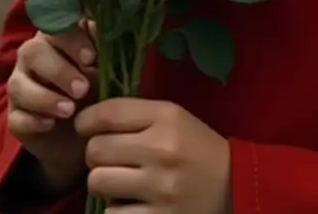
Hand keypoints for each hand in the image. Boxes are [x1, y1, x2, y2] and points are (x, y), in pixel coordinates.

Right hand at [6, 19, 98, 192]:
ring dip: (45, 98)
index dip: (73, 40)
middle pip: (33, 52)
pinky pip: (15, 117)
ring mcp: (20, 86)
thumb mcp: (107, 69)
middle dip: (59, 71)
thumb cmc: (97, 88)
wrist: (85, 132)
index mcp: (57, 36)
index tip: (91, 58)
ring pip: (19, 85)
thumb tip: (115, 41)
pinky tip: (50, 125)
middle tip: (82, 89)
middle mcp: (33, 56)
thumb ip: (107, 53)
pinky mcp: (15, 117)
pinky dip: (32, 121)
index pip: (58, 27)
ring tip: (70, 110)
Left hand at [75, 98, 230, 212]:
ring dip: (104, 182)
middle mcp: (162, 149)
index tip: (84, 126)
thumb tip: (88, 119)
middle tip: (110, 157)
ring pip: (98, 182)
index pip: (109, 113)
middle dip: (96, 154)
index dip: (86, 120)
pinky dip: (116, 210)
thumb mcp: (175, 118)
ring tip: (120, 181)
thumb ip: (136, 115)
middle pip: (95, 150)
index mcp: (167, 117)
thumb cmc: (196, 147)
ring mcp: (160, 188)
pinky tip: (132, 203)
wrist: (233, 185)